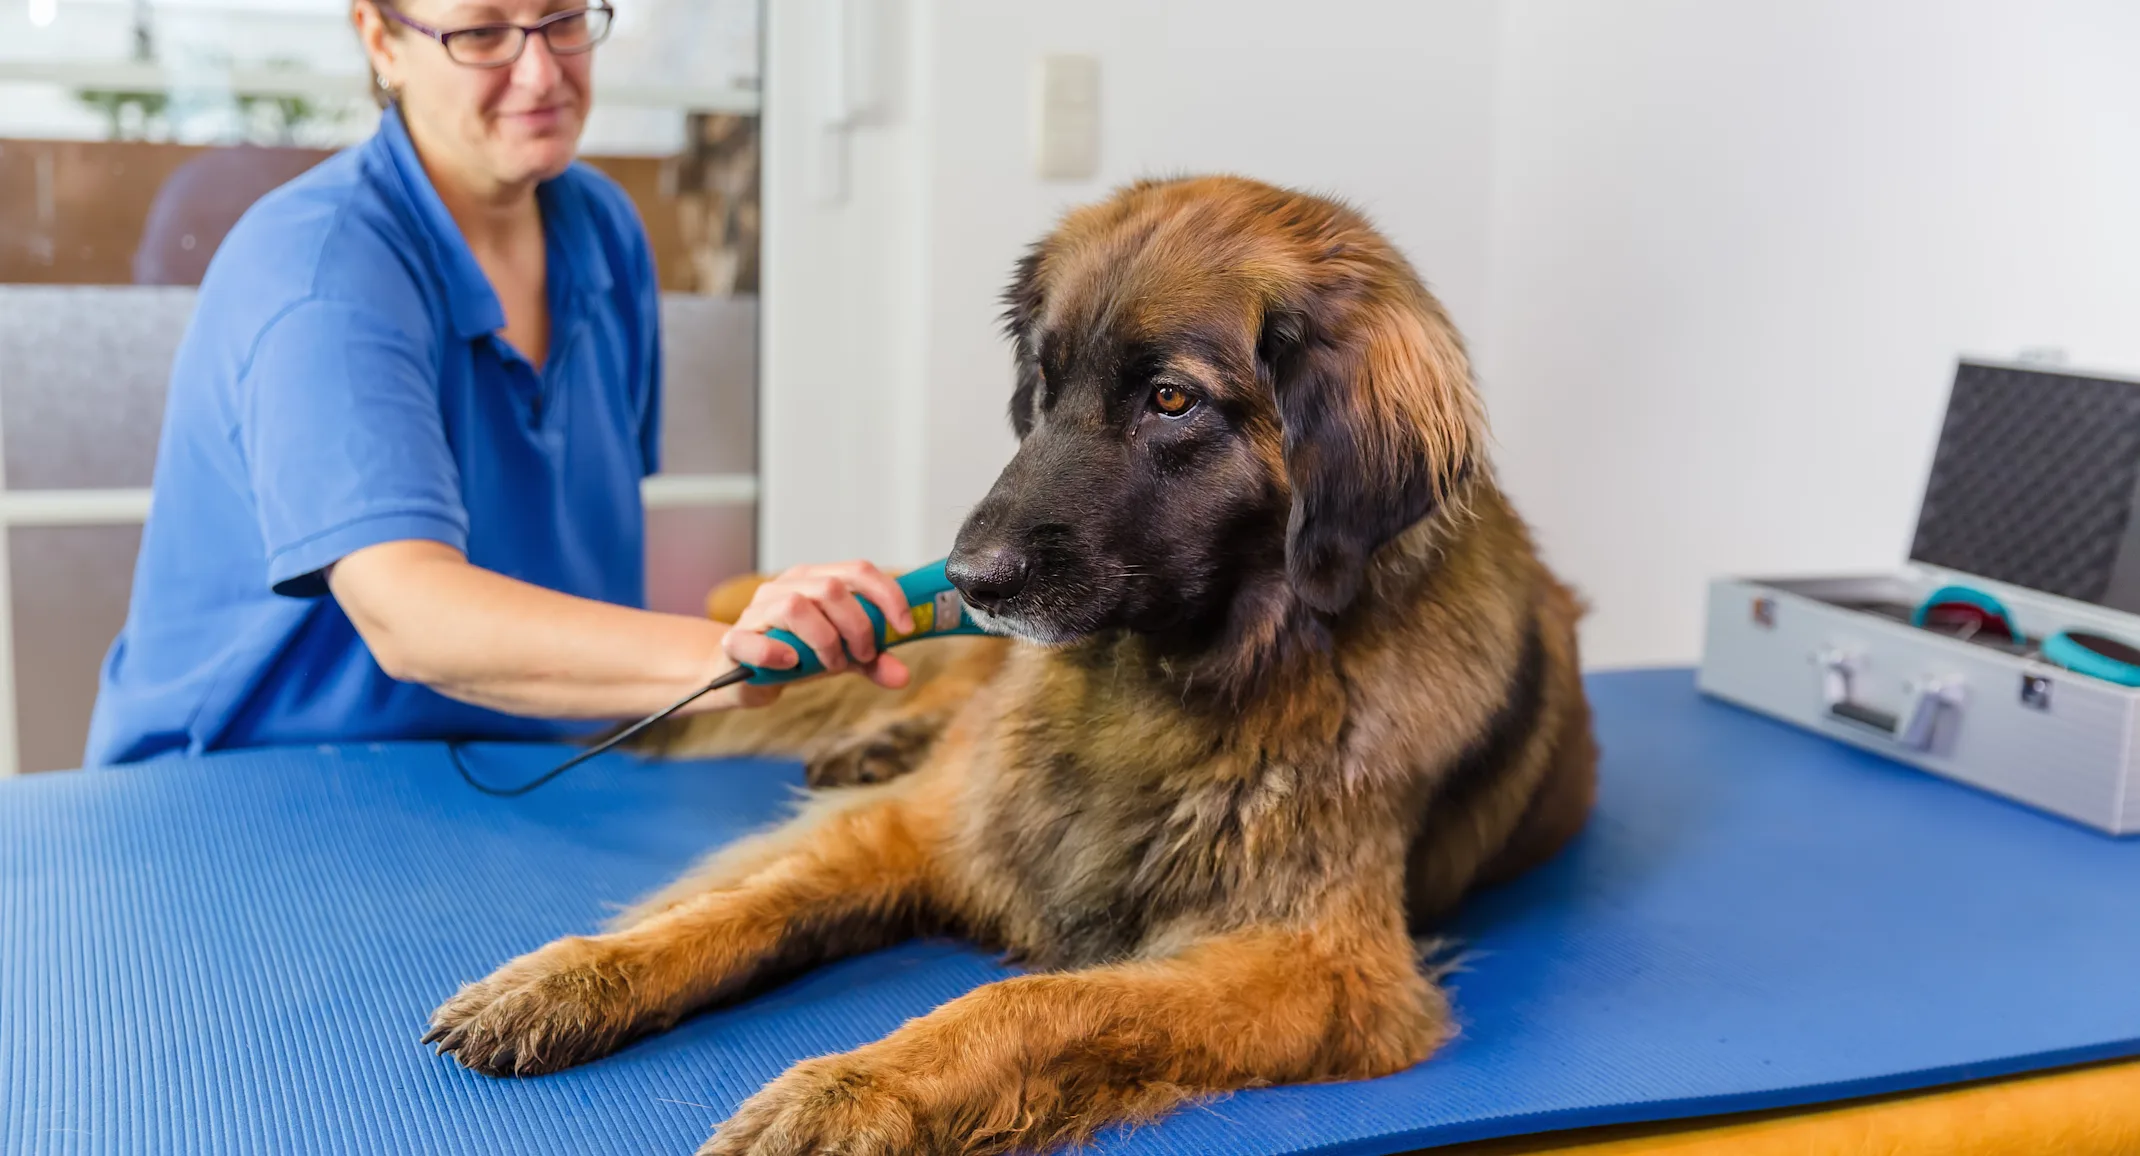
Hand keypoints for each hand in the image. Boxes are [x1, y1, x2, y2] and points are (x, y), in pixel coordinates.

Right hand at [722, 561, 914, 698]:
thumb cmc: (793, 654)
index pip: (857, 570)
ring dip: (825, 641)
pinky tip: (790, 664)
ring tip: (831, 665)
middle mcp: (786, 586)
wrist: (743, 675)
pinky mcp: (735, 640)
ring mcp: (757, 610)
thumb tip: (902, 676)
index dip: (887, 596)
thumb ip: (871, 661)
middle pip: (831, 588)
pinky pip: (756, 641)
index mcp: (815, 580)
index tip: (905, 627)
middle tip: (863, 656)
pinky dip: (778, 653)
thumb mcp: (839, 655)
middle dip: (858, 626)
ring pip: (796, 606)